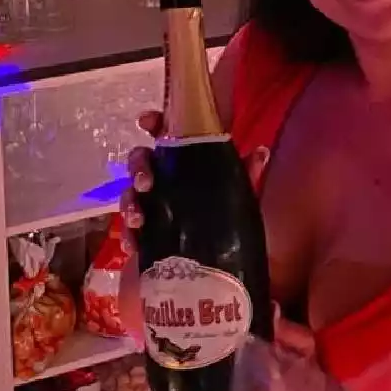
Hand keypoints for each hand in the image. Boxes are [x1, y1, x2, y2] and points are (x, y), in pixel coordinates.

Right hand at [121, 109, 269, 235]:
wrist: (217, 268)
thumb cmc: (225, 220)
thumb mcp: (237, 196)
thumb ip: (246, 174)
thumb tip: (262, 151)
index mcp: (184, 162)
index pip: (165, 134)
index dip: (154, 122)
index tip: (146, 122)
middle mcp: (162, 179)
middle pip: (140, 161)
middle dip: (138, 168)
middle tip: (145, 183)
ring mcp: (149, 206)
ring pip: (129, 194)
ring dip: (129, 203)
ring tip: (138, 219)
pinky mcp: (143, 234)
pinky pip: (129, 231)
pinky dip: (128, 236)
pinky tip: (133, 245)